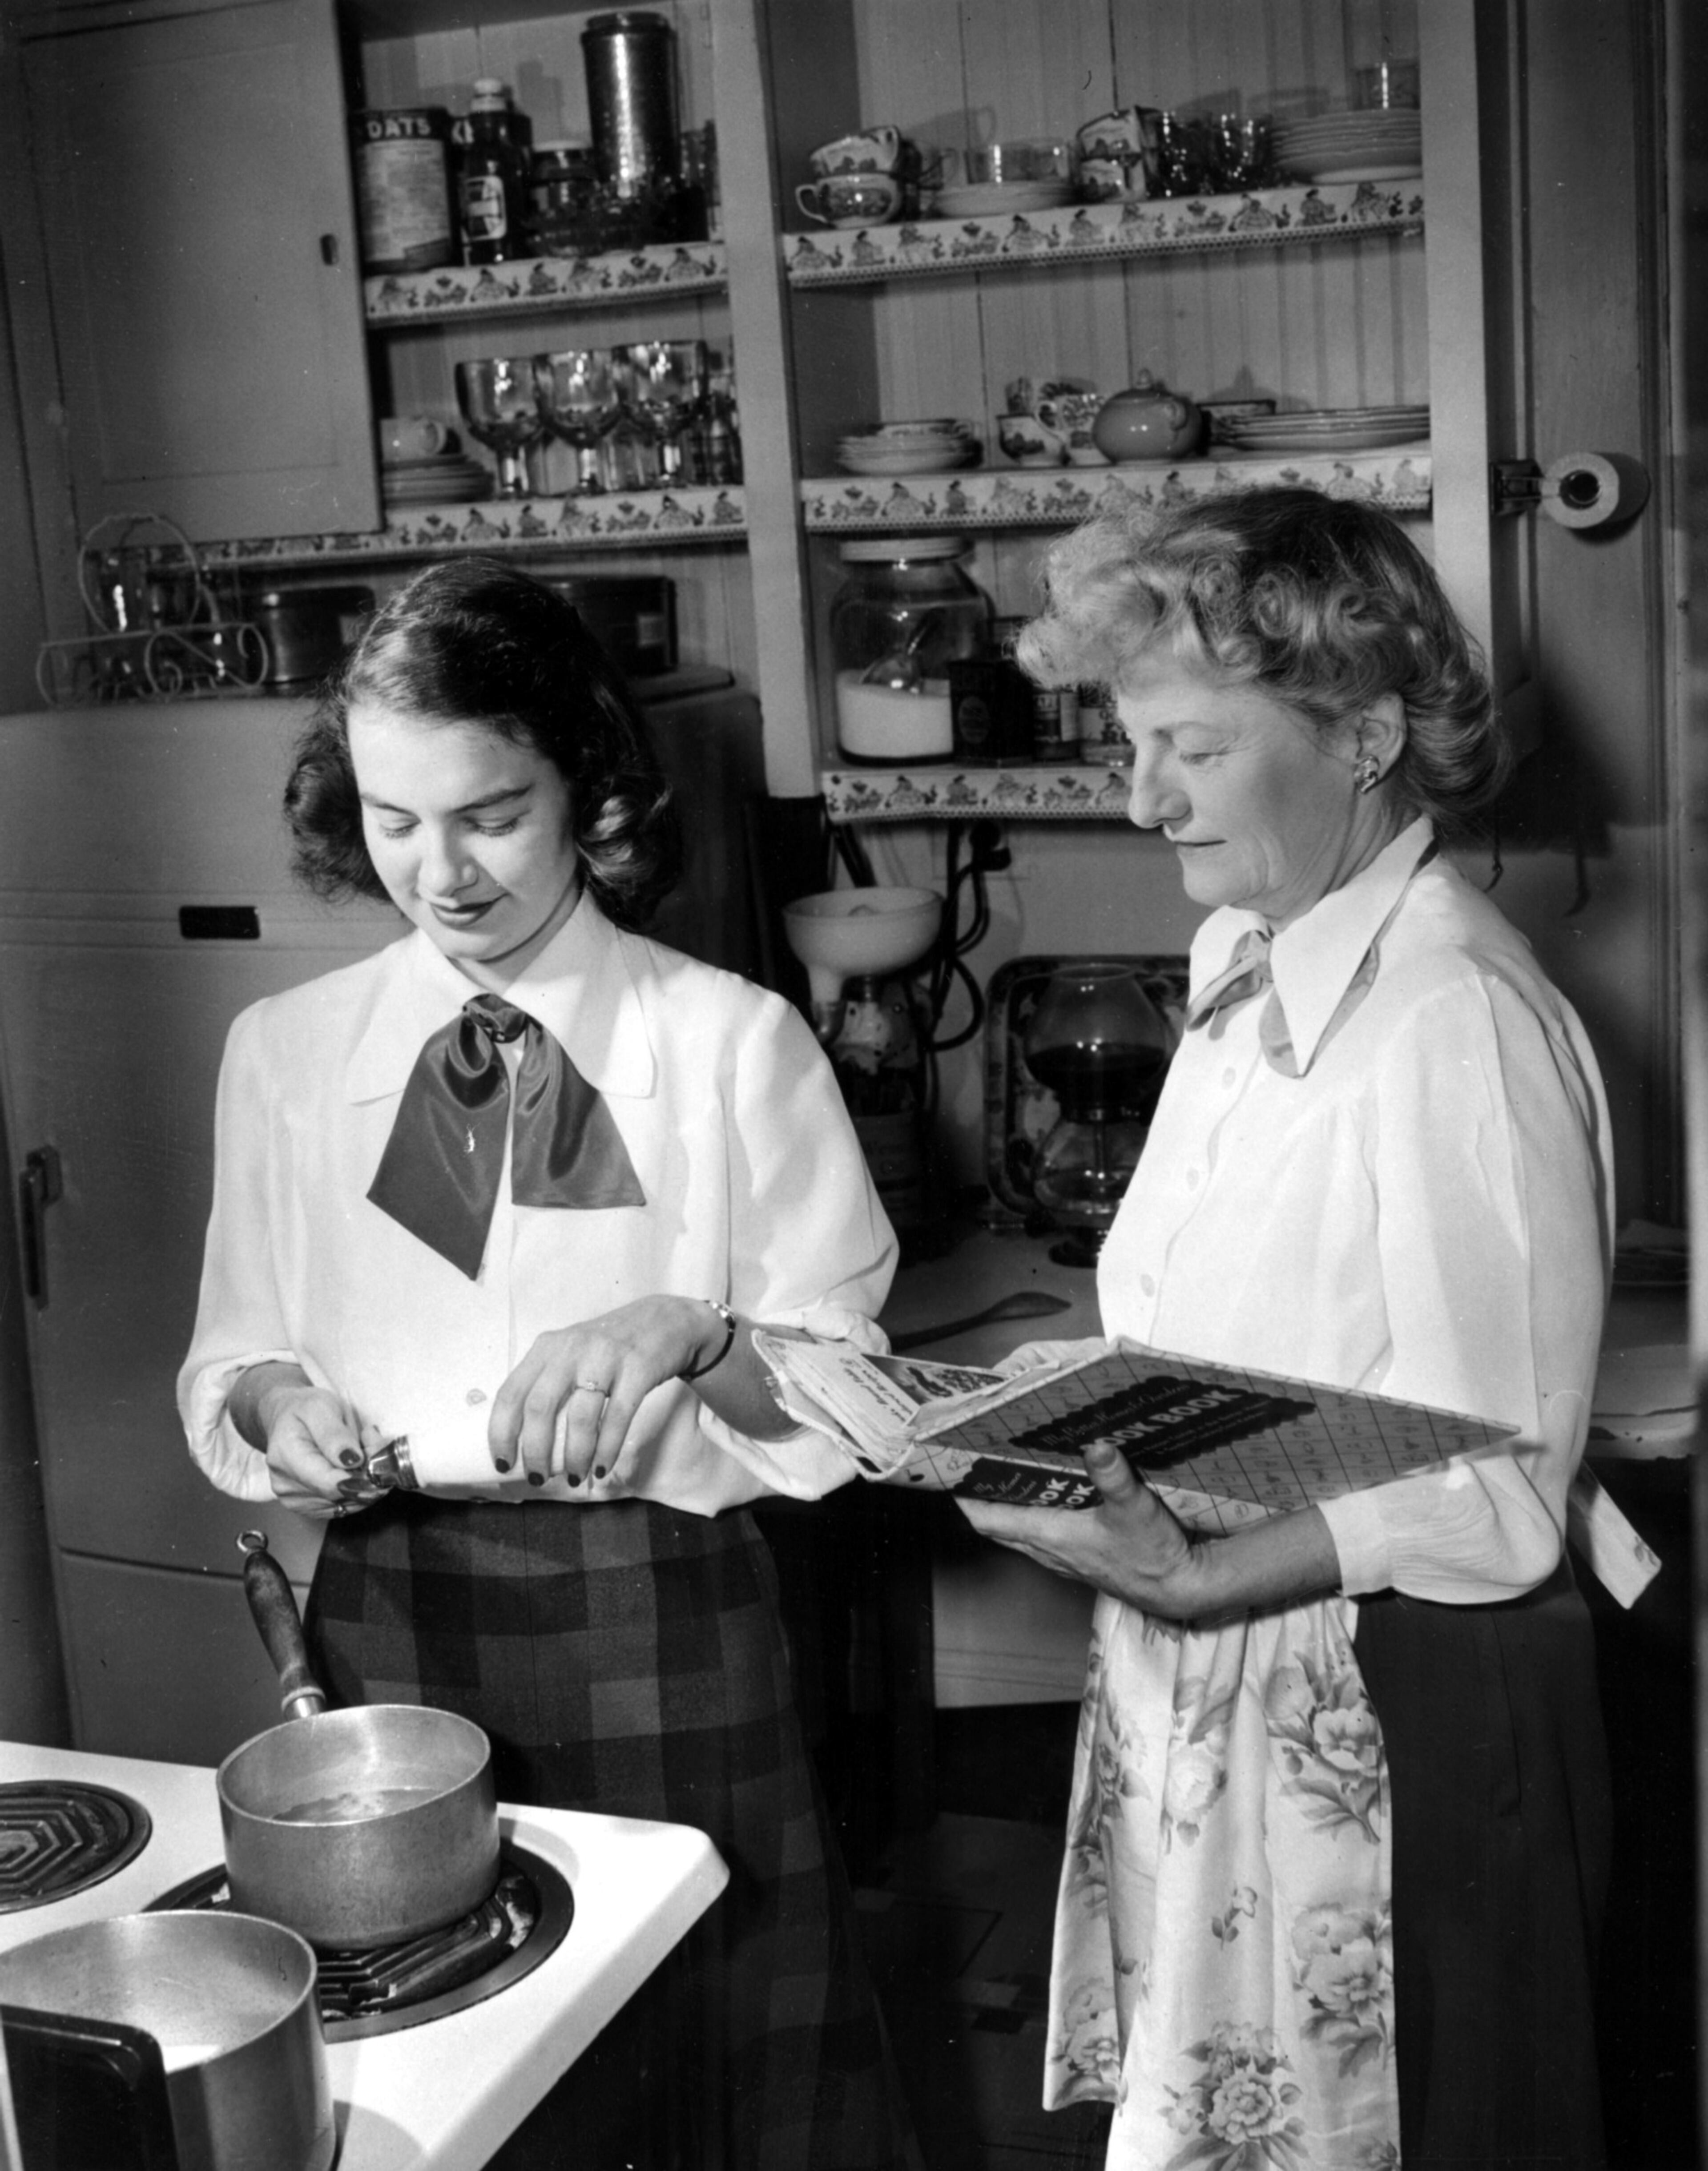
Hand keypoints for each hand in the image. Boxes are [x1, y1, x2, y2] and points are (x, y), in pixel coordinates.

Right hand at [256, 1378, 384, 1522]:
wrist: (287, 1419)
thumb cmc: (305, 1409)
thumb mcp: (321, 1407)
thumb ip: (335, 1434)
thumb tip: (353, 1461)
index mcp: (287, 1458)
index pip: (330, 1484)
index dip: (362, 1475)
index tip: (376, 1452)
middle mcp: (286, 1486)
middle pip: (342, 1494)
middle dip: (367, 1472)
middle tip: (371, 1442)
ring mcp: (295, 1500)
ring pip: (348, 1502)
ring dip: (364, 1481)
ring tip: (360, 1451)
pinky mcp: (306, 1507)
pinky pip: (343, 1506)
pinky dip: (356, 1489)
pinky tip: (352, 1468)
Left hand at [490, 1296, 721, 1488]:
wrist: (666, 1321)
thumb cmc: (610, 1347)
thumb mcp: (570, 1353)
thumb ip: (546, 1382)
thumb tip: (523, 1439)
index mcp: (547, 1347)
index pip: (511, 1393)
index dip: (501, 1432)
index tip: (502, 1463)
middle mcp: (571, 1349)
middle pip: (540, 1407)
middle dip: (535, 1451)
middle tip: (538, 1477)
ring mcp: (605, 1357)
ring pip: (580, 1418)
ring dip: (573, 1456)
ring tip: (573, 1478)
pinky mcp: (638, 1369)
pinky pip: (617, 1417)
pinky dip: (607, 1449)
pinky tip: (602, 1469)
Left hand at [958, 1437, 1202, 1614]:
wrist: (1179, 1589)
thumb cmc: (1153, 1555)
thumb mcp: (1135, 1508)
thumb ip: (1113, 1476)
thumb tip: (1096, 1443)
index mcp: (1051, 1535)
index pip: (988, 1519)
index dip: (965, 1497)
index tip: (950, 1471)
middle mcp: (1049, 1550)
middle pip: (998, 1524)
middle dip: (984, 1495)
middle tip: (975, 1462)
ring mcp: (1063, 1558)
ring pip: (1019, 1532)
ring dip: (1009, 1506)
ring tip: (1006, 1472)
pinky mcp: (1080, 1560)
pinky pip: (1042, 1537)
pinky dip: (1034, 1516)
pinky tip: (1050, 1496)